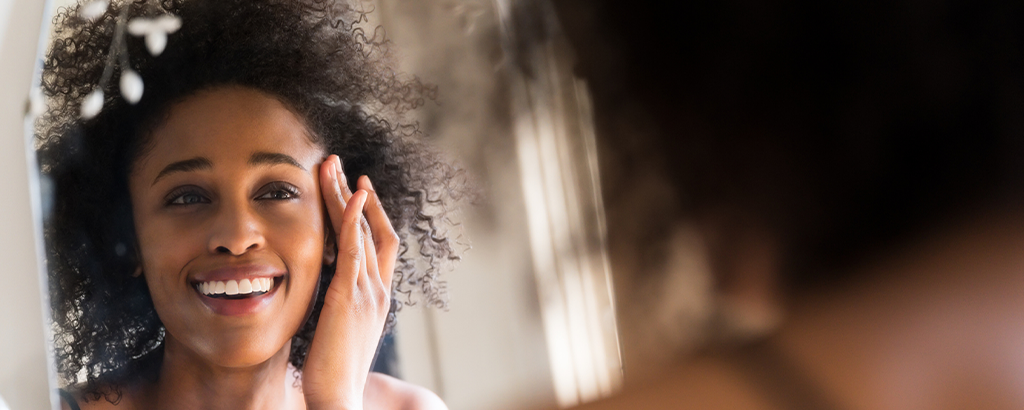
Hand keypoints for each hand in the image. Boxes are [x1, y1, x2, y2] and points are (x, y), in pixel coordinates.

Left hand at [302, 155, 398, 409]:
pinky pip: (355, 247)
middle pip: (375, 229)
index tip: (354, 191)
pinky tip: (351, 194)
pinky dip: (355, 218)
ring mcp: (368, 291)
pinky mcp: (350, 295)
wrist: (338, 399)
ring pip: (362, 231)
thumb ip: (335, 309)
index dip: (368, 215)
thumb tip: (319, 297)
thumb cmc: (332, 376)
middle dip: (358, 195)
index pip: (377, 246)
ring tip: (332, 166)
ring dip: (347, 195)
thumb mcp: (338, 334)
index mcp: (377, 299)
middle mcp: (379, 290)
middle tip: (340, 165)